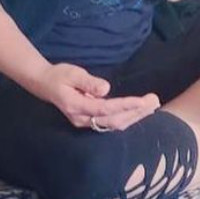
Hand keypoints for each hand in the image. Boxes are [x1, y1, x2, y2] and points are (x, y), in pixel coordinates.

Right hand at [31, 62, 159, 130]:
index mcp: (78, 107)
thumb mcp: (72, 73)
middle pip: (114, 120)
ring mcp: (86, 122)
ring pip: (115, 124)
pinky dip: (128, 117)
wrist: (44, 84)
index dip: (126, 106)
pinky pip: (112, 122)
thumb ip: (88, 82)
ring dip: (135, 116)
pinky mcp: (90, 120)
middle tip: (155, 101)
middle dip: (136, 112)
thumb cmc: (59, 76)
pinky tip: (140, 111)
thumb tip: (105, 89)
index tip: (143, 101)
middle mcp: (83, 119)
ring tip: (153, 105)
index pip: (107, 109)